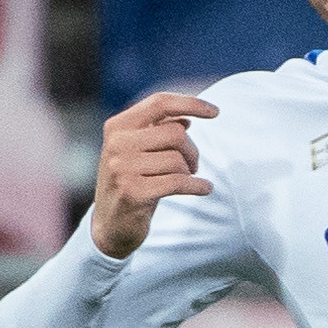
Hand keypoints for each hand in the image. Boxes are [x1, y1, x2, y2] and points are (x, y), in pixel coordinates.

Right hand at [89, 91, 217, 258]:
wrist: (110, 224)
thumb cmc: (132, 181)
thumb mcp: (140, 151)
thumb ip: (158, 131)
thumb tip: (187, 117)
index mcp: (118, 126)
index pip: (160, 103)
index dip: (191, 104)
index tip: (216, 112)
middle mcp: (117, 143)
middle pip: (176, 134)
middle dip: (192, 151)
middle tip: (192, 165)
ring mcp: (122, 168)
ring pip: (178, 160)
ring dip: (190, 172)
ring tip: (185, 180)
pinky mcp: (133, 192)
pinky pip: (179, 182)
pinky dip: (198, 186)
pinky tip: (204, 189)